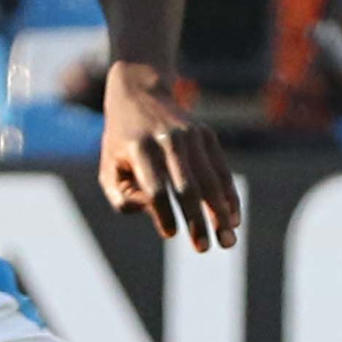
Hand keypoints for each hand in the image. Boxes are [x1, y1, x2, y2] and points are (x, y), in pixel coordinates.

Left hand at [99, 62, 239, 251]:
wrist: (140, 92)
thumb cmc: (121, 141)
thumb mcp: (108, 167)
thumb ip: (121, 197)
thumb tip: (151, 211)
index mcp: (139, 149)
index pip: (154, 188)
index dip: (162, 213)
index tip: (170, 234)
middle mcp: (168, 140)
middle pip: (187, 187)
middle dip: (197, 221)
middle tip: (203, 248)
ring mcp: (191, 135)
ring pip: (209, 180)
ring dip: (220, 214)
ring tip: (227, 241)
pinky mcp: (206, 135)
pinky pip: (221, 170)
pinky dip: (228, 196)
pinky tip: (233, 219)